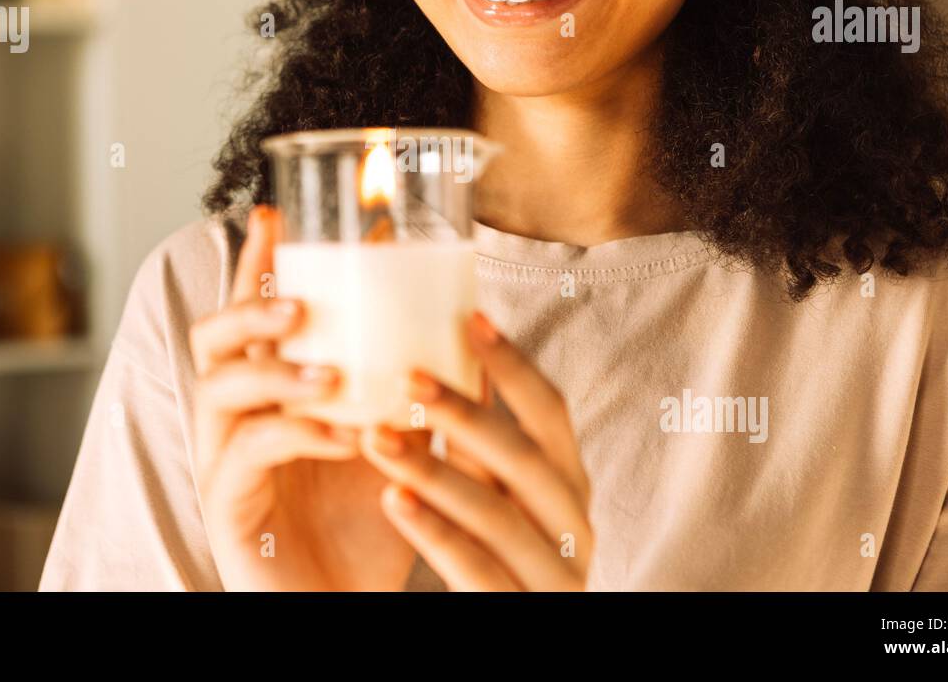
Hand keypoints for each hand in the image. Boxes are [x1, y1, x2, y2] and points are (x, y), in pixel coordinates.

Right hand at [188, 205, 417, 590]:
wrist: (352, 604)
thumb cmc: (373, 522)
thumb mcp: (400, 440)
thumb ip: (412, 384)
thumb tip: (463, 320)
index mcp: (273, 392)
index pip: (255, 313)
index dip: (258, 264)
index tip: (275, 214)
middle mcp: (236, 418)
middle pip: (210, 338)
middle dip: (250, 305)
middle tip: (301, 300)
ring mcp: (222, 461)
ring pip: (217, 389)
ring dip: (276, 370)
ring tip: (331, 370)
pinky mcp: (226, 507)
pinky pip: (246, 455)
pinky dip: (296, 434)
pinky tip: (344, 433)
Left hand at [360, 313, 592, 589]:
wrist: (509, 629)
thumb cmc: (497, 557)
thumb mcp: (499, 495)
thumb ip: (479, 443)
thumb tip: (441, 353)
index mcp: (569, 485)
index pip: (553, 413)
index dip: (515, 365)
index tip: (470, 317)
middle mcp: (572, 526)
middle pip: (524, 459)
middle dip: (465, 413)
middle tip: (408, 376)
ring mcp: (552, 575)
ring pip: (495, 513)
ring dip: (433, 470)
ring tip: (376, 436)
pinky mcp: (517, 612)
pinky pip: (476, 568)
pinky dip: (434, 531)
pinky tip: (391, 500)